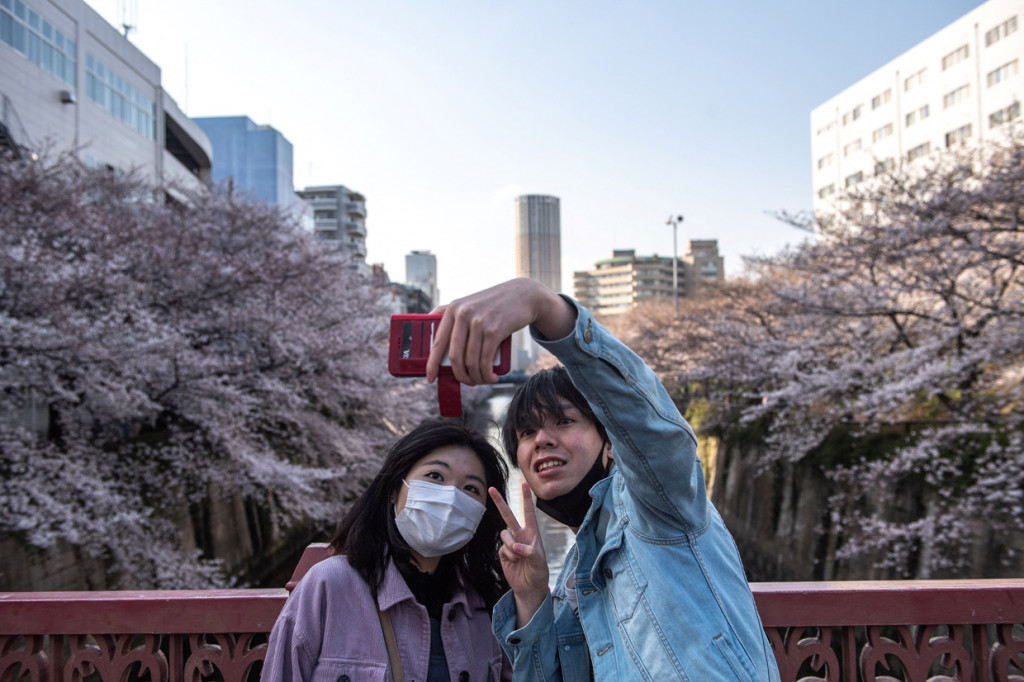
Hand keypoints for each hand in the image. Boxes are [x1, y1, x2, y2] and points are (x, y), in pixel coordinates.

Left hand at [426, 278, 574, 385]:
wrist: (523, 294)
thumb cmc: (494, 303)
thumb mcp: (470, 303)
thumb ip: (452, 315)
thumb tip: (431, 334)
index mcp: (453, 309)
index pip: (437, 342)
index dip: (432, 364)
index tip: (430, 378)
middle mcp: (463, 314)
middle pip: (455, 357)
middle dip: (460, 375)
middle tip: (467, 382)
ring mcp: (478, 322)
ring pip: (471, 361)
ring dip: (476, 377)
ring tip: (482, 380)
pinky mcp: (494, 330)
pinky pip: (485, 361)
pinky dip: (487, 374)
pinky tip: (491, 377)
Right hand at [489, 482, 549, 626]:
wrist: (529, 588)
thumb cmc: (539, 573)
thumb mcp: (539, 562)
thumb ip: (529, 551)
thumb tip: (515, 546)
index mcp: (532, 533)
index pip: (528, 512)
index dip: (526, 498)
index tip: (524, 483)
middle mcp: (521, 535)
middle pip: (508, 515)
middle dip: (500, 502)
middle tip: (491, 489)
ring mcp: (511, 543)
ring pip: (504, 535)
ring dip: (510, 546)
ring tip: (519, 557)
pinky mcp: (503, 552)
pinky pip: (501, 548)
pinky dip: (508, 556)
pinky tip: (514, 563)